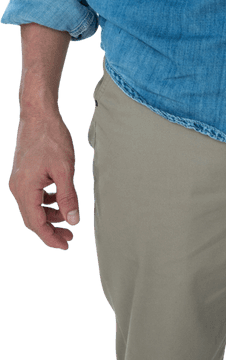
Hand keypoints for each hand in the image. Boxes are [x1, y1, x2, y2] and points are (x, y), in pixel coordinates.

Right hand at [8, 110, 79, 250]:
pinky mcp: (23, 174)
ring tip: (68, 219)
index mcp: (25, 190)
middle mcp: (17, 188)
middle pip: (32, 219)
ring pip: (33, 208)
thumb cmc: (51, 137)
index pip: (36, 224)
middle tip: (70, 237)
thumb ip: (68, 196)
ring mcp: (19, 181)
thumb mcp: (65, 168)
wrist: (38, 114)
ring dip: (49, 215)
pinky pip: (33, 196)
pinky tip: (59, 200)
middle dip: (51, 230)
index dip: (51, 237)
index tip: (66, 245)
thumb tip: (73, 220)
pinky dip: (46, 202)